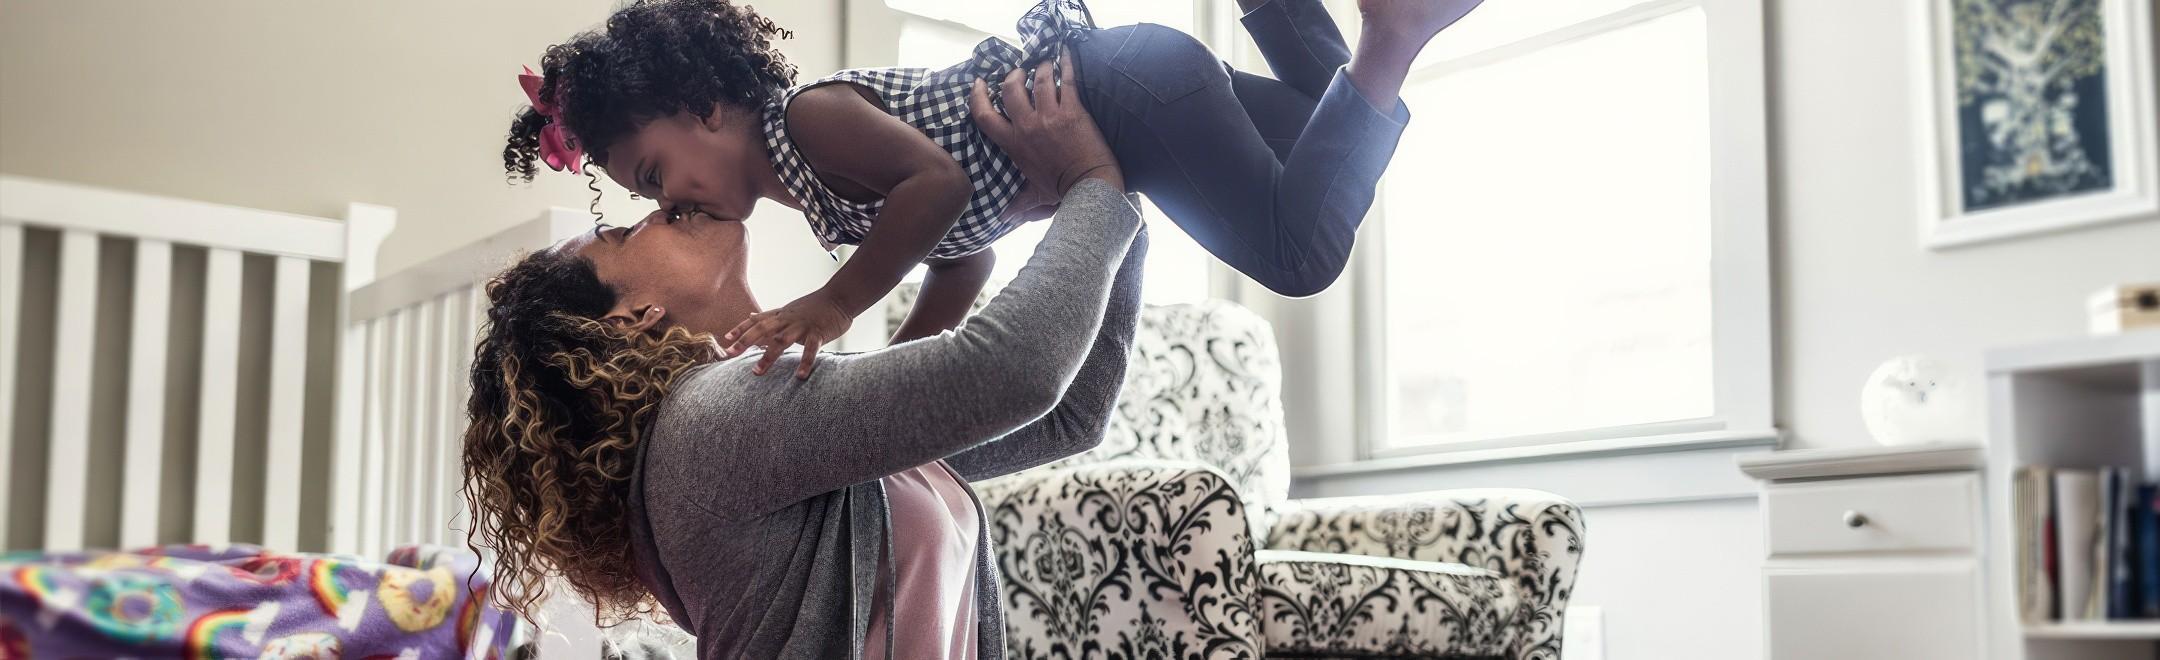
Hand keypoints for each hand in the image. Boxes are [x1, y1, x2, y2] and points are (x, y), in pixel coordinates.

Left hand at [723, 292, 853, 378]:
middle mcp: (788, 319)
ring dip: (768, 356)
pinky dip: (804, 362)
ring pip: (781, 340)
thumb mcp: (788, 308)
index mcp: (781, 314)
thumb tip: (750, 315)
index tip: (726, 339)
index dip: (741, 328)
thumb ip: (770, 315)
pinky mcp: (818, 333)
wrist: (840, 298)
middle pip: (763, 329)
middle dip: (745, 341)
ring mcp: (802, 326)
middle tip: (730, 354)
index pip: (756, 320)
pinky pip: (810, 349)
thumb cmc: (815, 305)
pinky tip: (799, 376)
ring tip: (757, 372)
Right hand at [969, 47, 1121, 195]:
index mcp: (1014, 144)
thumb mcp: (1035, 196)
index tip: (979, 83)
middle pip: (1011, 89)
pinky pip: (1067, 80)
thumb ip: (1018, 204)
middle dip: (1013, 75)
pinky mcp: (1073, 110)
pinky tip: (1066, 53)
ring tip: (1045, 63)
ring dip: (1041, 67)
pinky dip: (1066, 63)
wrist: (1090, 186)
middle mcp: (1028, 126)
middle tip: (1019, 71)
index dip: (978, 96)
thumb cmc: (1063, 191)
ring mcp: (1050, 116)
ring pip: (1039, 79)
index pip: (985, 116)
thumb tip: (1004, 218)